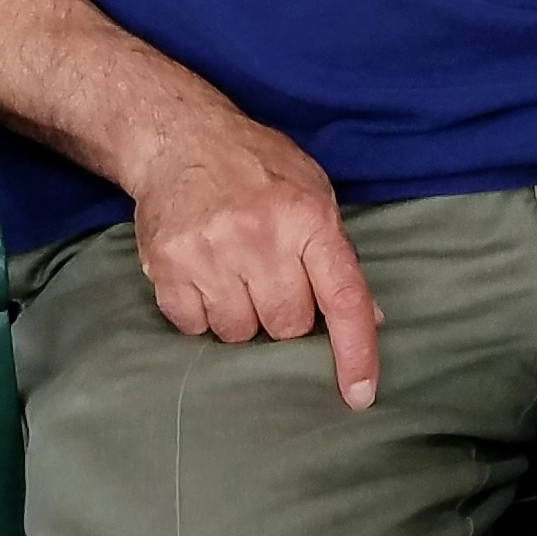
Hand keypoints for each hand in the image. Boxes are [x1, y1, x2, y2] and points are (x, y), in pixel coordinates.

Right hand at [124, 104, 381, 407]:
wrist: (181, 139)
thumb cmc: (257, 168)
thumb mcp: (313, 193)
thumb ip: (337, 255)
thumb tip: (369, 320)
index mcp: (309, 218)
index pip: (343, 297)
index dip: (355, 352)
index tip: (360, 396)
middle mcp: (262, 237)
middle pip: (287, 326)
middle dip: (284, 315)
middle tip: (270, 278)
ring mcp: (211, 254)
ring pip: (239, 335)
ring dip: (241, 316)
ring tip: (234, 273)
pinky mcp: (167, 268)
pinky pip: (194, 327)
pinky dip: (201, 314)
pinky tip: (203, 275)